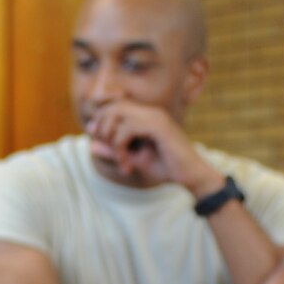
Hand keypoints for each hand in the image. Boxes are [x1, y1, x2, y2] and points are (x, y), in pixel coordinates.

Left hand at [83, 100, 210, 191]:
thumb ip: (114, 151)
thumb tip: (91, 145)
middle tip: (111, 152)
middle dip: (104, 130)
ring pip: (117, 116)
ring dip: (112, 141)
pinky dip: (121, 148)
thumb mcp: (134, 160)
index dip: (101, 123)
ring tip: (122, 161)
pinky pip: (127, 129)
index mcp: (146, 116)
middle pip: (112, 108)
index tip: (103, 145)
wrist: (191, 176)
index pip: (114, 107)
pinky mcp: (158, 127)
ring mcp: (155, 117)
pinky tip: (127, 164)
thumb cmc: (166, 168)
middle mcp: (150, 111)